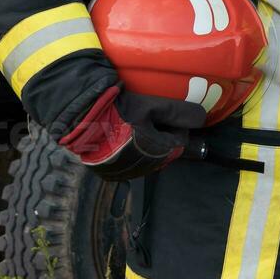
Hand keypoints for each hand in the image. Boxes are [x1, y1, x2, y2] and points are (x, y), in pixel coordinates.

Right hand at [59, 86, 206, 180]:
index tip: (165, 112)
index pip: (181, 143)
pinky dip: (128, 148)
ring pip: (145, 157)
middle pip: (163, 151)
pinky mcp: (106, 171)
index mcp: (158, 154)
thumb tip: (202, 118)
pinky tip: (119, 132)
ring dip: (145, 142)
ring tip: (133, 122)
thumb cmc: (117, 111)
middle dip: (162, 134)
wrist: (77, 118)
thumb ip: (179, 112)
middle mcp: (143, 169)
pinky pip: (126, 161)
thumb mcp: (152, 106)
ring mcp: (123, 172)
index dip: (176, 125)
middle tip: (150, 115)